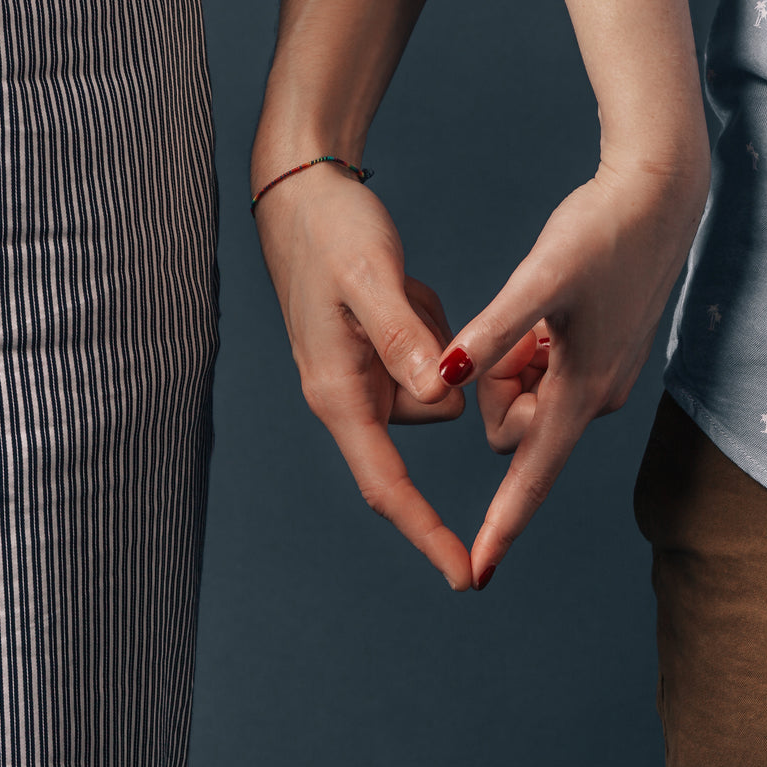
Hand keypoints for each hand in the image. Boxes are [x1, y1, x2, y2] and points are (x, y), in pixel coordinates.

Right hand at [255, 162, 473, 589]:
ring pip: (439, 383)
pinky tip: (401, 285)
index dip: (428, 532)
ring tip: (399, 288)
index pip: (387, 487)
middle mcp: (348, 395)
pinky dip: (429, 323)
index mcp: (338, 394)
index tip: (466, 576)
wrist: (300, 191)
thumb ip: (403, 337)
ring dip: (435, 340)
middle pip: (431, 414)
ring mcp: (362, 375)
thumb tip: (440, 393)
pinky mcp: (376, 353)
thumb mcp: (371, 277)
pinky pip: (433, 354)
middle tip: (410, 300)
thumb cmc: (331, 231)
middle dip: (441, 371)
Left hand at [440, 158, 707, 587]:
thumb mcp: (540, 279)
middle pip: (515, 425)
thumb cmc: (602, 232)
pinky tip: (554, 306)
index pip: (530, 475)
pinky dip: (534, 346)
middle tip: (521, 326)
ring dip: (517, 362)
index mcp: (579, 391)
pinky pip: (546, 372)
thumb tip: (447, 380)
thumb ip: (493, 333)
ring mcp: (601, 379)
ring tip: (542, 310)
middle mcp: (594, 398)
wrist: (660, 196)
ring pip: (528, 395)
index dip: (501, 525)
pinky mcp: (602, 356)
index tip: (475, 573)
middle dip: (500, 387)